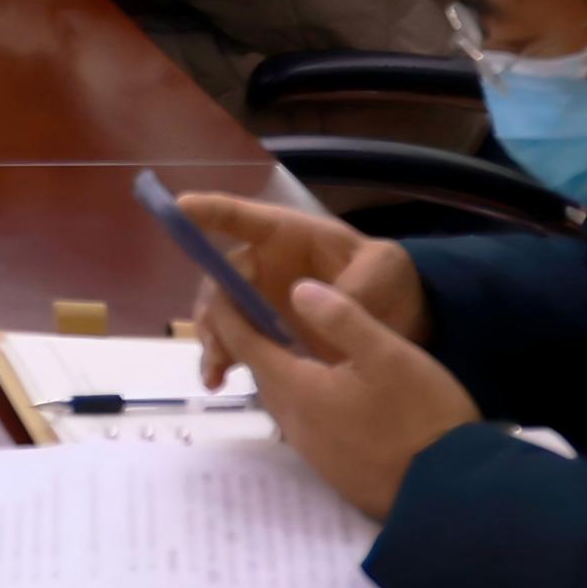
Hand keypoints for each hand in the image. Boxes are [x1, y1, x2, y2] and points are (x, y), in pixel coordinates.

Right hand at [167, 191, 425, 373]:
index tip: (181, 207)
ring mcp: (264, 301)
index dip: (213, 212)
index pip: (246, 219)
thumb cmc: (391, 281)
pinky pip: (236, 341)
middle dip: (213, 304)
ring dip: (212, 337)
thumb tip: (309, 299)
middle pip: (223, 276)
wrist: (405, 323)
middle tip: (213, 335)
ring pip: (222, 312)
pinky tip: (219, 380)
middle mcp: (267, 266)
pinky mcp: (269, 333)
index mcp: (292, 237)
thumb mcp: (384, 271)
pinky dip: (223, 359)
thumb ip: (353, 284)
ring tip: (216, 369)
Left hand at [224, 270, 478, 520]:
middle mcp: (294, 423)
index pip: (246, 344)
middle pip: (260, 372)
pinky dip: (302, 395)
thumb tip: (297, 289)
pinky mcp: (333, 470)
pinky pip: (303, 422)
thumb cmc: (421, 416)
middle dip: (252, 339)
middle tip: (259, 308)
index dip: (230, 312)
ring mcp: (313, 452)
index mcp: (299, 390)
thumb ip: (341, 319)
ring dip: (279, 370)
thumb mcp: (389, 355)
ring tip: (294, 341)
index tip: (224, 286)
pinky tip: (328, 387)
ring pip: (281, 398)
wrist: (450, 495)